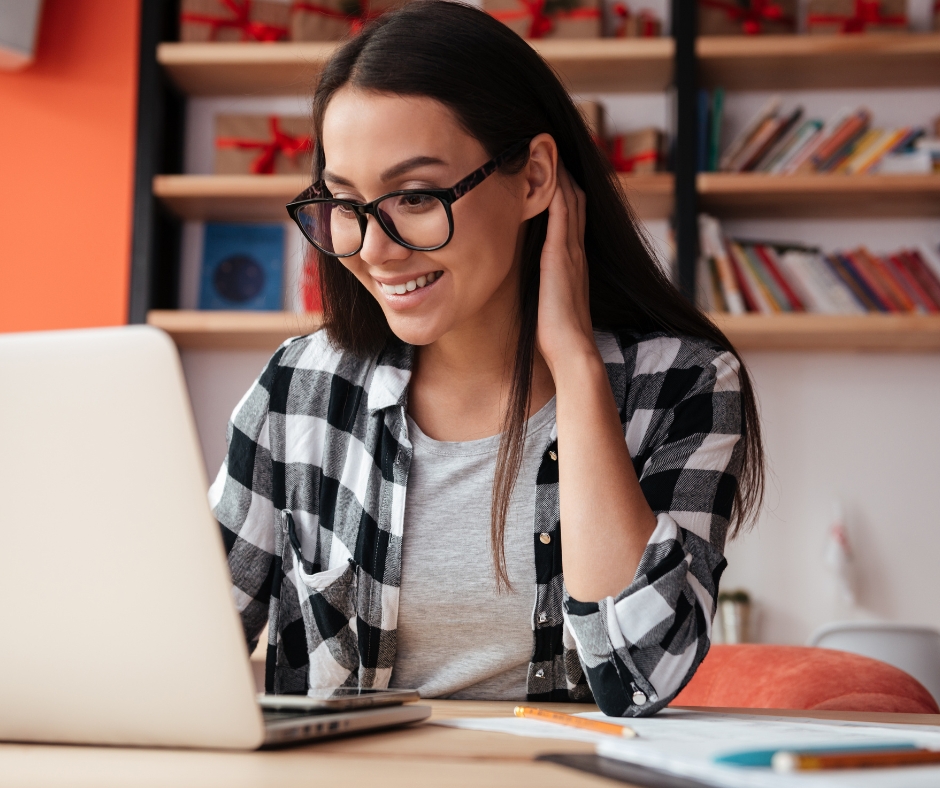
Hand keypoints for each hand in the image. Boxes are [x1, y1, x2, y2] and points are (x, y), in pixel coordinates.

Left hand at [536, 164, 596, 376]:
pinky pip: (562, 212)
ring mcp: (571, 251)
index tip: (552, 169)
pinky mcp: (561, 255)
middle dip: (566, 173)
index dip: (566, 190)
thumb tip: (534, 283)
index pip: (574, 215)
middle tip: (551, 146)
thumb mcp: (549, 301)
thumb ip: (545, 285)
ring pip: (572, 199)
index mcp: (573, 262)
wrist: (571, 350)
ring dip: (561, 173)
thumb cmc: (556, 334)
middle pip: (577, 199)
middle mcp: (576, 251)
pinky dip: (557, 189)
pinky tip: (549, 170)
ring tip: (549, 146)